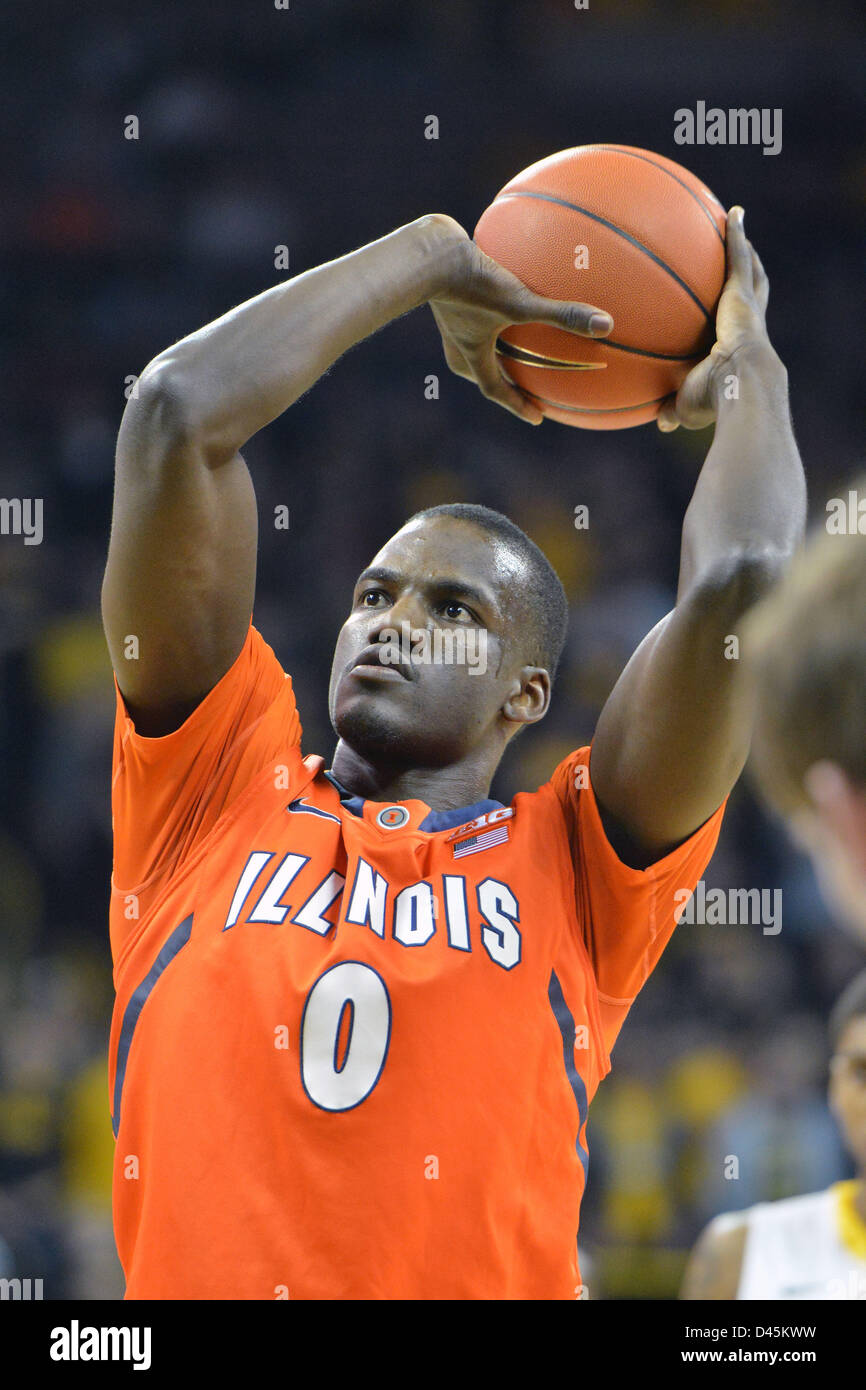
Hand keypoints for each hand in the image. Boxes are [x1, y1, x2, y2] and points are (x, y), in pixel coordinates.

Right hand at [428, 216, 613, 424]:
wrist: (431, 254)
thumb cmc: (473, 282)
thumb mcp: (522, 302)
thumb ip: (563, 315)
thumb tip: (606, 326)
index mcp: (471, 355)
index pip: (496, 389)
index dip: (518, 404)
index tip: (538, 417)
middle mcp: (457, 342)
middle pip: (483, 372)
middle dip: (505, 380)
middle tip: (525, 387)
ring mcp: (451, 319)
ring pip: (476, 344)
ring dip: (496, 347)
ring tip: (512, 343)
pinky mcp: (451, 295)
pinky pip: (477, 311)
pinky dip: (494, 312)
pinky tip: (507, 290)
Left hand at [657, 206, 776, 431]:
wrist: (740, 384)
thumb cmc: (716, 400)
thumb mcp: (687, 405)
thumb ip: (672, 407)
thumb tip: (660, 421)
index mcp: (737, 346)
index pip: (738, 325)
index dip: (737, 311)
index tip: (732, 302)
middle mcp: (748, 321)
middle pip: (751, 289)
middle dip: (747, 272)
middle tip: (742, 253)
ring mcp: (746, 304)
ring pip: (749, 268)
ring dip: (743, 246)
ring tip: (735, 223)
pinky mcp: (740, 291)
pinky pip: (737, 255)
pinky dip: (737, 233)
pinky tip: (733, 213)